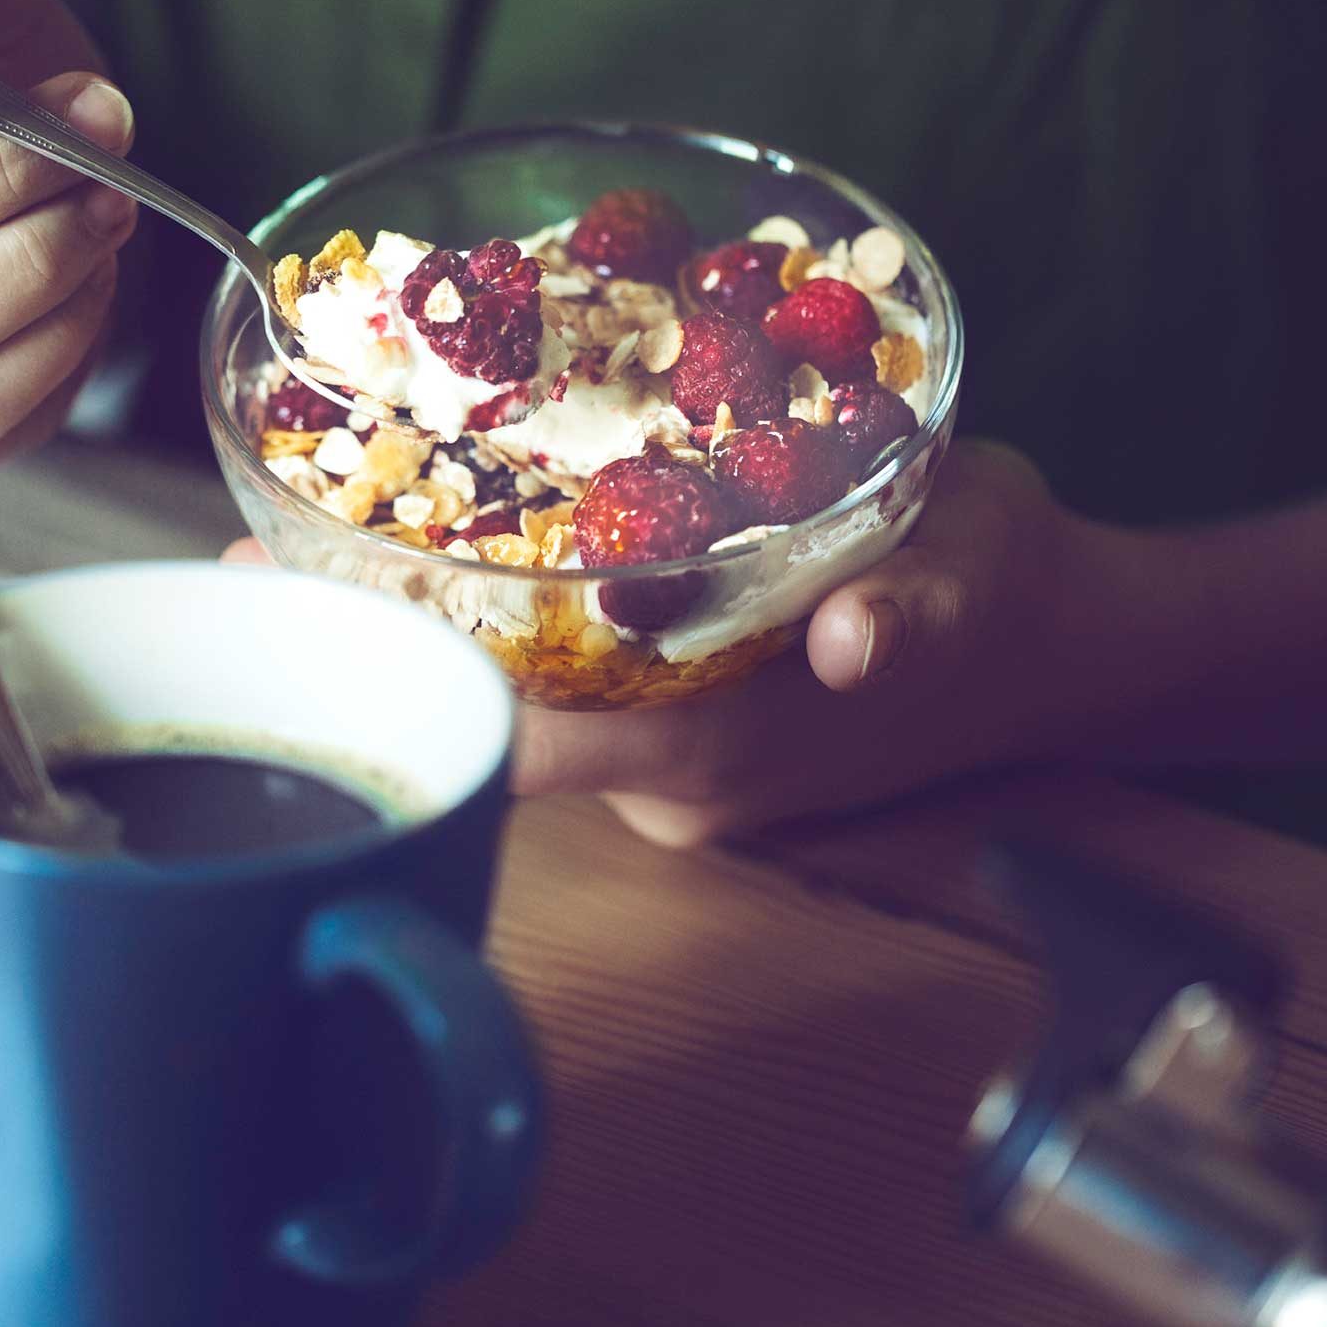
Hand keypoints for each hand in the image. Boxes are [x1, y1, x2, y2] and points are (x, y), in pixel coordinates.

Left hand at [227, 440, 1126, 844]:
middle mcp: (674, 786)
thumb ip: (910, 607)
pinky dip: (492, 634)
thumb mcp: (974, 572)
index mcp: (717, 760)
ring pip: (516, 712)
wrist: (1064, 648)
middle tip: (261, 551)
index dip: (398, 677)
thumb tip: (849, 634)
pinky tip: (440, 557)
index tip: (289, 600)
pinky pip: (560, 697)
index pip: (516, 746)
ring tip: (321, 540)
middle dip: (377, 646)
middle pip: (486, 727)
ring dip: (425, 634)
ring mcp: (673, 772)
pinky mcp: (682, 742)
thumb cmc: (1008, 600)